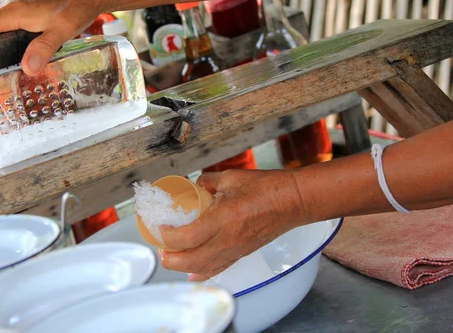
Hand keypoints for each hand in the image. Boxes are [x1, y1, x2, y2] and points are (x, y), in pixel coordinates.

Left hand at [159, 169, 307, 280]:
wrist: (292, 202)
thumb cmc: (266, 188)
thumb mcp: (231, 178)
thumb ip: (207, 182)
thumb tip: (193, 185)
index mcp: (223, 219)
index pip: (189, 237)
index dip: (169, 237)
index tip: (161, 229)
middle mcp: (228, 239)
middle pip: (192, 261)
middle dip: (170, 259)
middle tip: (161, 249)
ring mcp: (236, 250)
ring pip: (203, 269)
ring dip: (183, 267)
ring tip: (171, 257)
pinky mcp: (242, 254)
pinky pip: (219, 269)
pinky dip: (202, 273)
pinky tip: (192, 274)